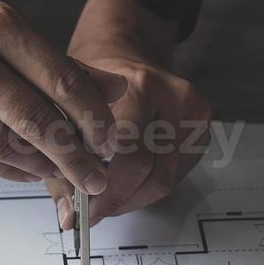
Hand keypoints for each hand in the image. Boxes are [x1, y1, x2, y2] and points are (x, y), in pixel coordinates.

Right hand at [0, 0, 121, 192]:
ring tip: (61, 175)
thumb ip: (54, 59)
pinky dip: (5, 169)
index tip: (108, 138)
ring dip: (40, 167)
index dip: (92, 117)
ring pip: (5, 145)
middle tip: (95, 177)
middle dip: (74, 157)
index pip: (61, 80)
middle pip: (38, 121)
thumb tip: (112, 89)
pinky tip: (24, 170)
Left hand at [46, 0, 212, 227]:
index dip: (102, 192)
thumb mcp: (65, 107)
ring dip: (132, 198)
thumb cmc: (92, 77)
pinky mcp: (201, 125)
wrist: (123, 45)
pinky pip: (176, 173)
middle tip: (92, 212)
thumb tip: (68, 219)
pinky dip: (148, 186)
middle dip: (117, 201)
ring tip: (106, 198)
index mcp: (138, 87)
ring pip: (165, 180)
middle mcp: (172, 96)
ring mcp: (193, 111)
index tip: (82, 212)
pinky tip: (126, 183)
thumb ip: (62, 164)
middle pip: (150, 174)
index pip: (127, 157)